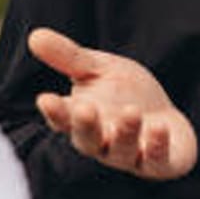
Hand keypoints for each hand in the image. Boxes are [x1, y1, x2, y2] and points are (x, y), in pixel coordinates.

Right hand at [28, 27, 197, 179]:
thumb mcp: (98, 68)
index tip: (45, 99)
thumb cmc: (124, 94)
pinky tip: (160, 127)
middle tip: (85, 109)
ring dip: (126, 132)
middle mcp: (102, 142)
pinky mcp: (159, 163)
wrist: (164, 118)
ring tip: (131, 111)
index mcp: (82, 120)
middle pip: (88, 140)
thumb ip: (68, 57)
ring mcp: (130, 156)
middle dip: (86, 126)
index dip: (55, 112)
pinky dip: (157, 145)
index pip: (63, 119)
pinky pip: (156, 161)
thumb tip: (34, 35)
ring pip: (122, 151)